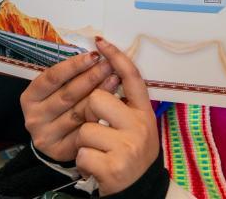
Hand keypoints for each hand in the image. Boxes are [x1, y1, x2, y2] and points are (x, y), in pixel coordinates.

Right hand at [21, 50, 119, 162]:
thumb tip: (94, 55)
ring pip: (77, 112)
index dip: (74, 65)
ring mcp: (45, 136)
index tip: (94, 55)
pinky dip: (99, 117)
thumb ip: (70, 75)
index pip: (52, 77)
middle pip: (67, 94)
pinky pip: (83, 131)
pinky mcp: (59, 151)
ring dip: (99, 95)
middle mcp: (33, 118)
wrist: (57, 140)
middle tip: (110, 65)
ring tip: (115, 80)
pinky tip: (112, 106)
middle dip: (91, 77)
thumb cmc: (60, 106)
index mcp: (30, 98)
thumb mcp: (56, 89)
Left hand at [75, 37, 158, 195]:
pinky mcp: (114, 167)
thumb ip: (123, 105)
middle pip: (97, 100)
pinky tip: (95, 167)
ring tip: (97, 152)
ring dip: (83, 143)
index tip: (101, 42)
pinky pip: (82, 153)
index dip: (116, 57)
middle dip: (87, 113)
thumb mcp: (136, 127)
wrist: (140, 192)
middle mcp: (140, 127)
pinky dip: (82, 162)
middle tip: (94, 127)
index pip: (132, 77)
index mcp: (144, 113)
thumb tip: (104, 71)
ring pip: (85, 129)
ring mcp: (128, 147)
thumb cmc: (131, 154)